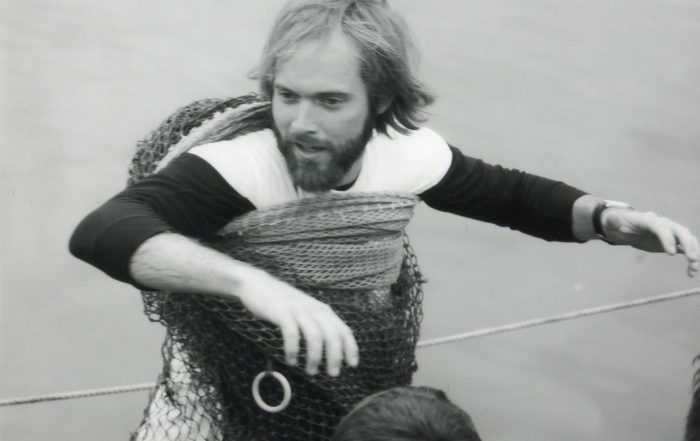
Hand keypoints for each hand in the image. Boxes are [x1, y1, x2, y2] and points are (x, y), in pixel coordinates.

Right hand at [234, 268, 358, 376]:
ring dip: (315, 357)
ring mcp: (298, 310)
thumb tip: (330, 347)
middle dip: (335, 357)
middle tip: (332, 374)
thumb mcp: (306, 310)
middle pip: (332, 335)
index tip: (352, 365)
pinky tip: (291, 361)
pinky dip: (293, 350)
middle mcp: (314, 309)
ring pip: (315, 336)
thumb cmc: (282, 302)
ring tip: (311, 371)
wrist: (257, 284)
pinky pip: (292, 334)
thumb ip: (317, 323)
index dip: (350, 348)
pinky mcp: (282, 313)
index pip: (343, 330)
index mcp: (323, 310)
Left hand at [602, 209, 698, 276]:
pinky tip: (691, 272)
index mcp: (649, 219)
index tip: (671, 253)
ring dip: (694, 252)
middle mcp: (664, 224)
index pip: (661, 227)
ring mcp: (670, 233)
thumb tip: (616, 225)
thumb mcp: (613, 222)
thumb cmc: (618, 223)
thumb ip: (614, 222)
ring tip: (694, 268)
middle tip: (691, 258)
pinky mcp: (673, 242)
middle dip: (688, 243)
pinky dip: (691, 259)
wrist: (625, 225)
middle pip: (680, 231)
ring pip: (688, 240)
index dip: (667, 239)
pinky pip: (686, 249)